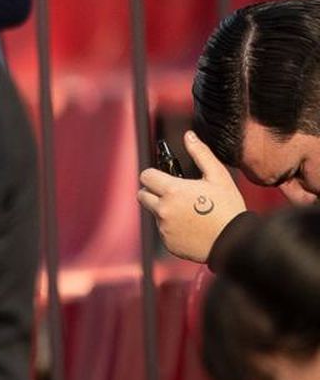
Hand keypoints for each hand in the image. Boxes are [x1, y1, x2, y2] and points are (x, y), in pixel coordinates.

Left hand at [137, 131, 244, 262]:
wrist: (235, 242)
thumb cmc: (228, 208)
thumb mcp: (218, 177)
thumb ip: (201, 154)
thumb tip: (189, 136)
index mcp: (173, 191)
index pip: (146, 176)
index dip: (154, 175)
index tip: (163, 178)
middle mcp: (163, 210)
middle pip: (142, 195)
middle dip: (153, 192)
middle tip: (173, 194)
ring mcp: (164, 228)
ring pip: (154, 214)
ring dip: (164, 211)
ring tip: (188, 212)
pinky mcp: (168, 243)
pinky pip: (163, 231)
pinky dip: (172, 228)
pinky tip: (191, 227)